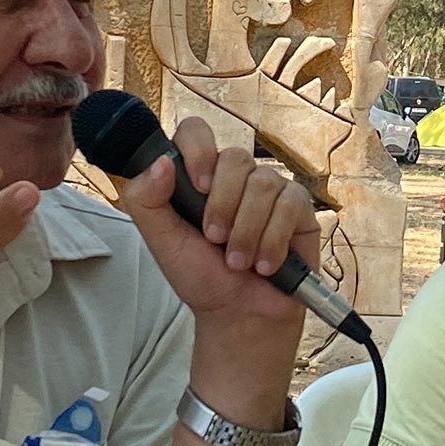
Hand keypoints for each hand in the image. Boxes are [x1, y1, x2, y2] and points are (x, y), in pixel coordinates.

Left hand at [116, 115, 322, 333]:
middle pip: (235, 158)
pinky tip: (265, 263)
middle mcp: (236, 177)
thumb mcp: (161, 242)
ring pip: (263, 183)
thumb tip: (160, 161)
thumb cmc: (201, 277)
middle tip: (216, 241)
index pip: (197, 131)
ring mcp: (269, 190)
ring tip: (240, 262)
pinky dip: (273, 240)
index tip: (197, 188)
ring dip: (247, 232)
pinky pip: (290, 204)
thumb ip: (146, 200)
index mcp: (200, 176)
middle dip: (223, 207)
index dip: (198, 151)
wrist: (238, 314)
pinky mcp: (298, 208)